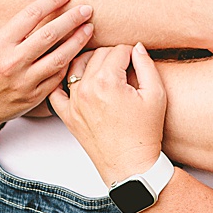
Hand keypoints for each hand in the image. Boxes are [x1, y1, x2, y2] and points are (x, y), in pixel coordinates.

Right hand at [0, 0, 93, 131]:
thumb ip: (12, 30)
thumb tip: (40, 10)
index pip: (30, 14)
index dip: (52, 0)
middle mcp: (11, 62)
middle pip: (49, 34)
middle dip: (71, 19)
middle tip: (86, 8)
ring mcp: (23, 81)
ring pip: (58, 57)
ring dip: (77, 41)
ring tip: (88, 28)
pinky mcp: (33, 97)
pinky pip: (57, 77)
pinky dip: (69, 63)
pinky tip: (78, 52)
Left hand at [50, 43, 165, 185]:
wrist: (130, 165)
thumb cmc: (145, 133)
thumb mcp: (156, 94)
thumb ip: (146, 65)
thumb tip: (137, 47)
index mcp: (107, 82)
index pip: (117, 50)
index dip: (130, 51)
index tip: (136, 59)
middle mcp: (86, 89)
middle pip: (97, 55)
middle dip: (112, 55)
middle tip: (123, 64)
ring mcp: (73, 102)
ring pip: (76, 66)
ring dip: (89, 62)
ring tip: (103, 67)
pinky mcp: (67, 115)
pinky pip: (57, 91)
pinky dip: (63, 81)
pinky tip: (76, 79)